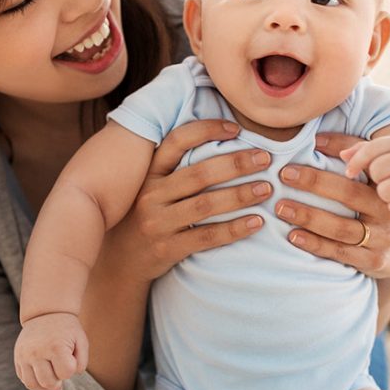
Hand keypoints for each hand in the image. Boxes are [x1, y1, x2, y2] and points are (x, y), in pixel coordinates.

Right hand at [14, 313, 88, 389]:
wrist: (46, 313)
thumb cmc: (67, 330)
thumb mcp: (81, 341)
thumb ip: (81, 363)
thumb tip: (66, 379)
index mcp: (55, 346)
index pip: (66, 373)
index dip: (71, 368)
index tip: (70, 357)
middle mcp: (37, 352)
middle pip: (49, 383)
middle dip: (58, 380)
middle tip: (61, 369)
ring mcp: (24, 356)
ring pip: (33, 385)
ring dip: (45, 388)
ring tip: (53, 382)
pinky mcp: (17, 358)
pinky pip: (24, 380)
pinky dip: (34, 382)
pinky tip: (42, 376)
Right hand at [106, 119, 271, 280]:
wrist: (123, 260)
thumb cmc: (148, 215)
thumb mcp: (153, 187)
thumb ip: (177, 167)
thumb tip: (224, 140)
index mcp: (150, 173)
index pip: (178, 141)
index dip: (207, 130)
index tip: (237, 129)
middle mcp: (151, 194)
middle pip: (199, 174)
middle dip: (236, 164)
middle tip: (265, 159)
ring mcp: (157, 223)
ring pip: (205, 205)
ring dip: (240, 195)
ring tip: (266, 189)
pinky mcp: (166, 249)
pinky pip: (206, 237)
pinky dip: (234, 229)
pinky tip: (256, 222)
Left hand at [273, 132, 389, 283]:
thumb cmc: (376, 203)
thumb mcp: (372, 179)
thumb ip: (351, 155)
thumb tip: (316, 139)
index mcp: (384, 184)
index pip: (363, 164)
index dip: (336, 153)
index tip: (306, 149)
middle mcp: (386, 210)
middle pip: (349, 194)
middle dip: (315, 183)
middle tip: (284, 176)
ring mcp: (382, 237)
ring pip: (342, 227)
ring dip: (309, 217)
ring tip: (281, 208)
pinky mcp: (373, 261)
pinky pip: (340, 252)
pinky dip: (315, 244)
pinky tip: (294, 236)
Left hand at [340, 134, 389, 215]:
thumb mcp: (385, 151)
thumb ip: (360, 150)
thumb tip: (339, 153)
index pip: (369, 150)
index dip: (355, 163)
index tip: (349, 173)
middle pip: (376, 171)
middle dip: (375, 179)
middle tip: (383, 180)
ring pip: (385, 191)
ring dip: (384, 195)